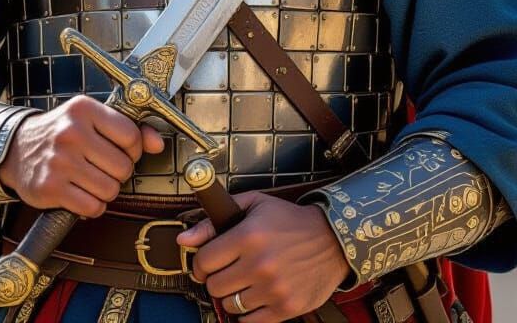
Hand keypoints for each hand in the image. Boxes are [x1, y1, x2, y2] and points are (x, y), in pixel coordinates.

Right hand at [0, 95, 163, 217]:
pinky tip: (82, 193)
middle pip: (123, 167)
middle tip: (104, 167)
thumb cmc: (61, 131)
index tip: (123, 151)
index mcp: (84, 109)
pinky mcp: (50, 187)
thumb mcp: (92, 118)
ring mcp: (60, 161)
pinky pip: (92, 207)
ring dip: (106, 191)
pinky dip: (92, 206)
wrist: (17, 148)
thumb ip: (129, 128)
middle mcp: (71, 132)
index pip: (131, 136)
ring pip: (110, 190)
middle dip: (119, 173)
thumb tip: (158, 143)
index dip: (134, 150)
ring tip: (91, 179)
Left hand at [177, 191, 350, 322]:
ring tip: (243, 282)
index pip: (204, 261)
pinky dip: (247, 312)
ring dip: (232, 295)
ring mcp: (273, 289)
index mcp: (249, 235)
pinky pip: (249, 322)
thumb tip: (184, 240)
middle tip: (226, 271)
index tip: (206, 263)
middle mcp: (260, 264)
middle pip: (214, 286)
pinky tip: (255, 296)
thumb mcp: (253, 205)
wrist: (332, 239)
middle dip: (215, 279)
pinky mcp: (285, 308)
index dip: (200, 263)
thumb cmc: (289, 220)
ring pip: (230, 305)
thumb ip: (214, 220)